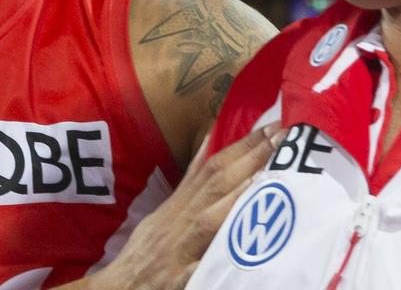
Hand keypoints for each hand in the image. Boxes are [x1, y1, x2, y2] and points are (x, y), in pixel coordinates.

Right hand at [84, 124, 281, 289]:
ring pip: (207, 223)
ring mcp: (179, 252)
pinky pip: (197, 271)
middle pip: (215, 186)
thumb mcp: (166, 209)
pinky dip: (212, 260)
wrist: (118, 287)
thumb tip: (211, 138)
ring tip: (263, 181)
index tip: (273, 126)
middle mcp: (180, 223)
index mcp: (179, 205)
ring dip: (234, 200)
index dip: (243, 145)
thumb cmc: (147, 248)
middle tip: (282, 138)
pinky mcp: (177, 281)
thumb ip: (192, 178)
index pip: (213, 167)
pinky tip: (234, 252)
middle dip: (249, 160)